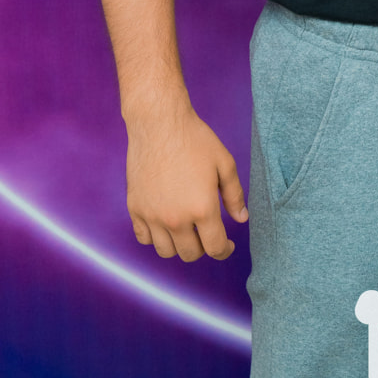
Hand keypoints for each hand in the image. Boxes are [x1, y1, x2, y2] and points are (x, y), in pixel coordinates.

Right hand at [126, 103, 247, 260]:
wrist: (159, 123)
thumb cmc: (195, 140)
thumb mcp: (225, 163)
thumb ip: (234, 195)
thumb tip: (241, 218)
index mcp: (202, 209)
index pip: (215, 248)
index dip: (225, 250)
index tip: (227, 245)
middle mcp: (175, 218)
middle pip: (190, 254)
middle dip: (203, 247)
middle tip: (207, 232)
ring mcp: (152, 215)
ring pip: (166, 251)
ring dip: (179, 245)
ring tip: (187, 229)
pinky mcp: (135, 208)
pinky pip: (144, 238)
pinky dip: (155, 237)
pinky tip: (165, 223)